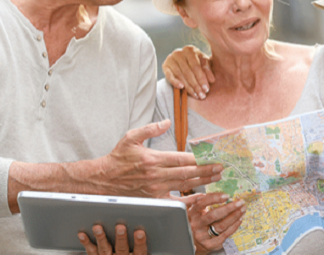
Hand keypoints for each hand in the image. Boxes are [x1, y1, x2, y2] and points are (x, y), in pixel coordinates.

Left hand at [78, 224, 144, 254]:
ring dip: (101, 238)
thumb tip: (149, 219)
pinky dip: (86, 242)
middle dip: (121, 238)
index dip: (140, 242)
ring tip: (97, 227)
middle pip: (122, 249)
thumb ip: (141, 237)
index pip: (140, 251)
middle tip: (120, 226)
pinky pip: (91, 252)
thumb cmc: (130, 252)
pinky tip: (82, 234)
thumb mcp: (138, 250)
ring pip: (105, 250)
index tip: (140, 232)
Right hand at [96, 120, 222, 196]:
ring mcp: (155, 189)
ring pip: (184, 186)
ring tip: (217, 180)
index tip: (211, 156)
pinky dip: (189, 200)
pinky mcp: (154, 200)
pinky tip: (201, 198)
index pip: (181, 158)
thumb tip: (167, 122)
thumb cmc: (117, 158)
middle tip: (221, 169)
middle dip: (206, 170)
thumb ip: (150, 129)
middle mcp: (156, 175)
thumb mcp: (131, 137)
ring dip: (203, 183)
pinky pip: (176, 202)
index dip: (198, 158)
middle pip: (187, 173)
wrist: (103, 180)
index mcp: (153, 159)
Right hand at [162, 45, 213, 99]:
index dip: (201, 78)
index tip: (206, 89)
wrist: (185, 59)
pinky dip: (175, 82)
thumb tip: (211, 80)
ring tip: (195, 95)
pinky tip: (181, 88)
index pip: (196, 66)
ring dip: (188, 87)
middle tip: (201, 95)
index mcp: (190, 50)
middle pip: (188, 72)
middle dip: (196, 85)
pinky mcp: (165, 66)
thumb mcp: (204, 63)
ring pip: (180, 76)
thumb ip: (208, 70)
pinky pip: (169, 76)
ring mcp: (170, 59)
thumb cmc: (197, 61)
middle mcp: (179, 52)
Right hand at [188, 193, 245, 254]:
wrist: (193, 242)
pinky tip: (240, 219)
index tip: (227, 195)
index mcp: (192, 213)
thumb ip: (203, 200)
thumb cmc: (197, 221)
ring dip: (234, 216)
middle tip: (239, 202)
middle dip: (228, 208)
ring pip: (221, 225)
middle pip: (213, 215)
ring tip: (242, 209)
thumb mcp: (196, 210)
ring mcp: (203, 235)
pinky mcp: (210, 244)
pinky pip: (225, 234)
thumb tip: (219, 192)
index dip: (214, 198)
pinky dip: (234, 226)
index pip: (202, 203)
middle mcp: (196, 224)